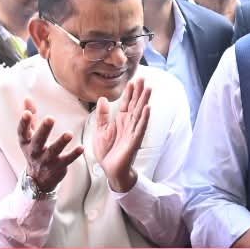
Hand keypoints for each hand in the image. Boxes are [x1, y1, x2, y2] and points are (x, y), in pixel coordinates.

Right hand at [17, 99, 84, 192]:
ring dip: (61, 142)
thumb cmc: (35, 150)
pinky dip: (74, 154)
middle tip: (50, 118)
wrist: (38, 179)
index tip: (26, 113)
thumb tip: (27, 98)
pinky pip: (67, 160)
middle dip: (44, 129)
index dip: (23, 122)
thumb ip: (31, 117)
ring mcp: (46, 160)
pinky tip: (82, 148)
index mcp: (26, 142)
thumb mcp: (30, 136)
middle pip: (38, 140)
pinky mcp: (58, 167)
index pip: (22, 132)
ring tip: (69, 134)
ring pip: (53, 151)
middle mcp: (34, 151)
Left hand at [96, 78, 151, 192]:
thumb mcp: (100, 130)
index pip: (126, 103)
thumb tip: (102, 99)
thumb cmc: (107, 151)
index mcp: (120, 121)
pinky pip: (141, 127)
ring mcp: (133, 132)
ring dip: (144, 101)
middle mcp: (128, 124)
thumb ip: (102, 115)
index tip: (133, 81)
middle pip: (135, 105)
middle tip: (143, 79)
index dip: (129, 92)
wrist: (110, 169)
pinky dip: (145, 118)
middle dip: (139, 92)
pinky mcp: (134, 141)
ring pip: (140, 113)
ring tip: (149, 89)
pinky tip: (148, 108)